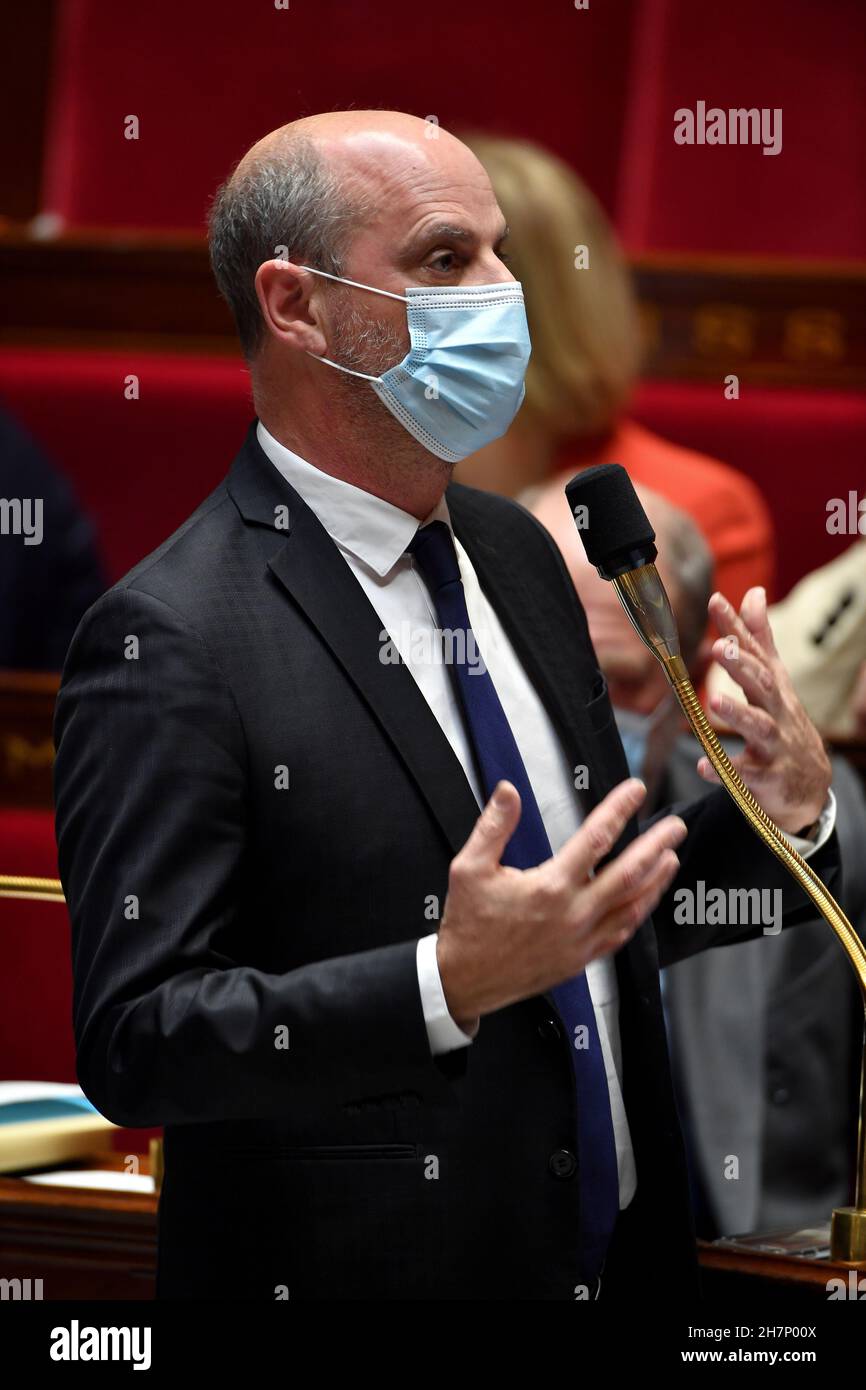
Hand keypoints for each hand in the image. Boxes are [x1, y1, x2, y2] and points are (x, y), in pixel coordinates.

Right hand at [436, 777, 686, 1028]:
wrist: (464, 979)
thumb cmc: (468, 924)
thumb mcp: (469, 868)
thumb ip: (494, 826)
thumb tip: (508, 791)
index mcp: (549, 887)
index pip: (595, 839)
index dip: (619, 809)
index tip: (635, 790)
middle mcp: (573, 913)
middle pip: (629, 873)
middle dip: (656, 845)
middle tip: (675, 825)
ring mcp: (581, 940)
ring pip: (632, 906)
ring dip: (656, 880)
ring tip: (671, 857)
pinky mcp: (581, 959)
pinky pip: (621, 934)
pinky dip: (639, 913)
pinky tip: (646, 900)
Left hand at [702, 586, 831, 834]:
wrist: (810, 784)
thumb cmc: (783, 723)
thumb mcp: (774, 680)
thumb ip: (759, 639)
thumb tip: (753, 592)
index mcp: (772, 687)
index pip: (754, 652)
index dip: (736, 628)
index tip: (716, 601)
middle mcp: (776, 711)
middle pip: (763, 685)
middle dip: (743, 666)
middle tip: (719, 648)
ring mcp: (775, 744)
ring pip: (759, 727)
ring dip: (737, 714)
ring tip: (714, 701)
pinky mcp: (769, 778)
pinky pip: (747, 775)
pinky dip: (725, 771)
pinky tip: (703, 765)